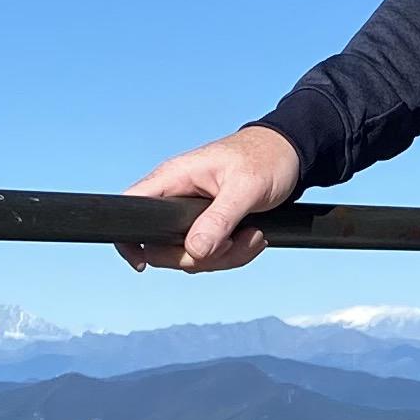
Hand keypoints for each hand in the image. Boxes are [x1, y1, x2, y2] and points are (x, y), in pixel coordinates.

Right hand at [118, 124, 301, 272]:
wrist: (289, 156)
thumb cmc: (265, 158)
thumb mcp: (245, 189)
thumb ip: (218, 219)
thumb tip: (194, 250)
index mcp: (174, 178)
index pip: (131, 207)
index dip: (129, 240)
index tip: (144, 264)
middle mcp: (177, 197)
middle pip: (163, 248)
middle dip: (200, 257)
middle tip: (234, 241)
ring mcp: (192, 215)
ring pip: (191, 257)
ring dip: (225, 256)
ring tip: (252, 235)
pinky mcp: (209, 227)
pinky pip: (210, 255)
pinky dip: (234, 254)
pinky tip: (253, 236)